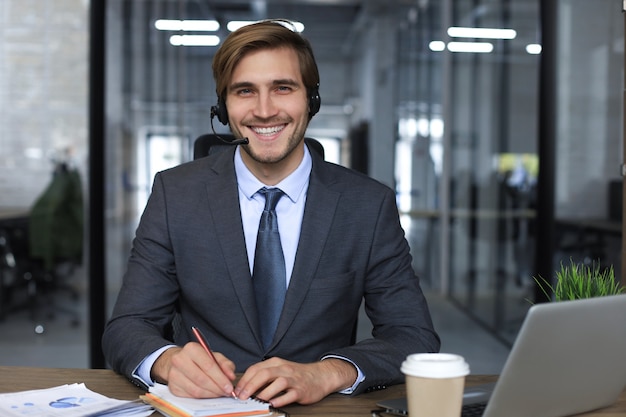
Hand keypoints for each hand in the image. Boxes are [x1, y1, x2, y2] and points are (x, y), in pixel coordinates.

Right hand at [151, 342, 236, 397]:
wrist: (180, 362)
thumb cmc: (199, 359)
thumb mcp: (214, 356)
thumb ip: (225, 364)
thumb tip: (230, 377)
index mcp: (191, 349)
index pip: (208, 366)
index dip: (220, 378)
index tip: (229, 386)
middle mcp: (180, 360)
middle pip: (201, 379)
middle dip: (217, 388)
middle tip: (227, 392)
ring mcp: (174, 374)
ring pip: (196, 390)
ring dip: (211, 394)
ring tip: (220, 393)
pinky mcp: (173, 387)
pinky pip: (190, 396)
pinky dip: (203, 397)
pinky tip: (210, 394)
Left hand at [234, 357, 357, 407]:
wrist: (320, 376)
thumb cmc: (297, 374)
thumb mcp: (280, 369)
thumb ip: (264, 375)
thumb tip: (245, 387)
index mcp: (276, 363)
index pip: (256, 368)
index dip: (244, 380)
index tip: (237, 390)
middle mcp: (284, 369)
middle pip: (264, 374)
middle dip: (250, 386)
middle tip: (241, 397)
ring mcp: (293, 380)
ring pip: (276, 384)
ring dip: (263, 393)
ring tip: (255, 401)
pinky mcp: (301, 390)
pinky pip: (289, 395)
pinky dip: (279, 400)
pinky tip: (272, 404)